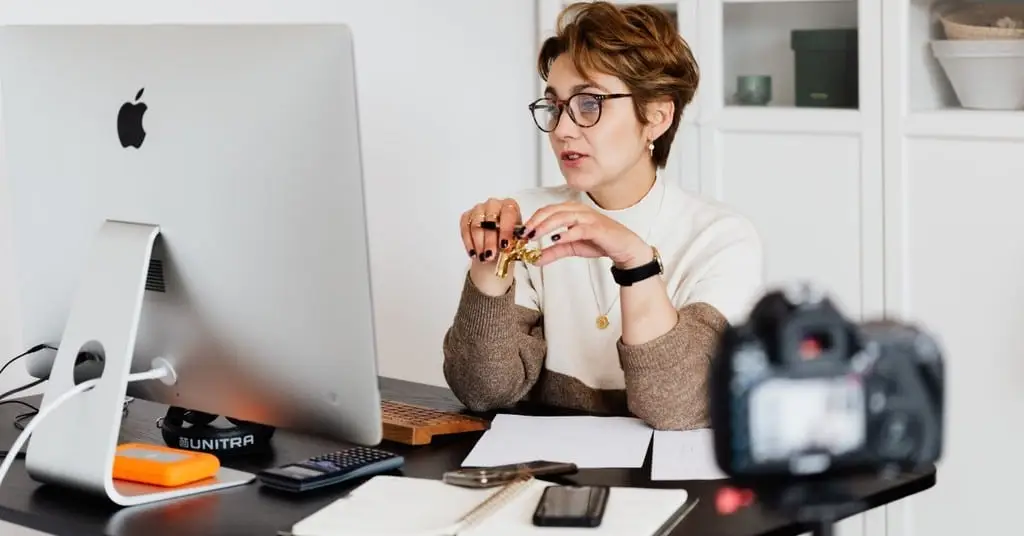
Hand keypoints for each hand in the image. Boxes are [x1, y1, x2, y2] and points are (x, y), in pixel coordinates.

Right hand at [460, 197, 521, 295]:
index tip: (505, 246)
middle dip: (490, 241)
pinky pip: (465, 228)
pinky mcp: (467, 216)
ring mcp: (479, 209)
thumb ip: (516, 241)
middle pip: (490, 220)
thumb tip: (517, 243)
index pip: (508, 214)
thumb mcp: (516, 241)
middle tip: (490, 256)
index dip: (506, 230)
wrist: (497, 245)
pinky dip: (469, 242)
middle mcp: (494, 203)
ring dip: (479, 244)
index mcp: (510, 205)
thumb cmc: (509, 241)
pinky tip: (473, 254)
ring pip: (476, 225)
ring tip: (483, 258)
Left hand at [521, 201, 652, 268]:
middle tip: (524, 234)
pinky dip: (566, 233)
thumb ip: (553, 252)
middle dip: (535, 221)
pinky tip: (555, 239)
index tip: (521, 232)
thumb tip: (535, 259)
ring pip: (562, 216)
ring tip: (534, 236)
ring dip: (546, 226)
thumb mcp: (571, 248)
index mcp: (571, 211)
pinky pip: (579, 228)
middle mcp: (579, 210)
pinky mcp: (597, 228)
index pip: (547, 210)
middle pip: (552, 210)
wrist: (624, 248)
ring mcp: (588, 218)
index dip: (532, 219)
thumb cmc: (599, 242)